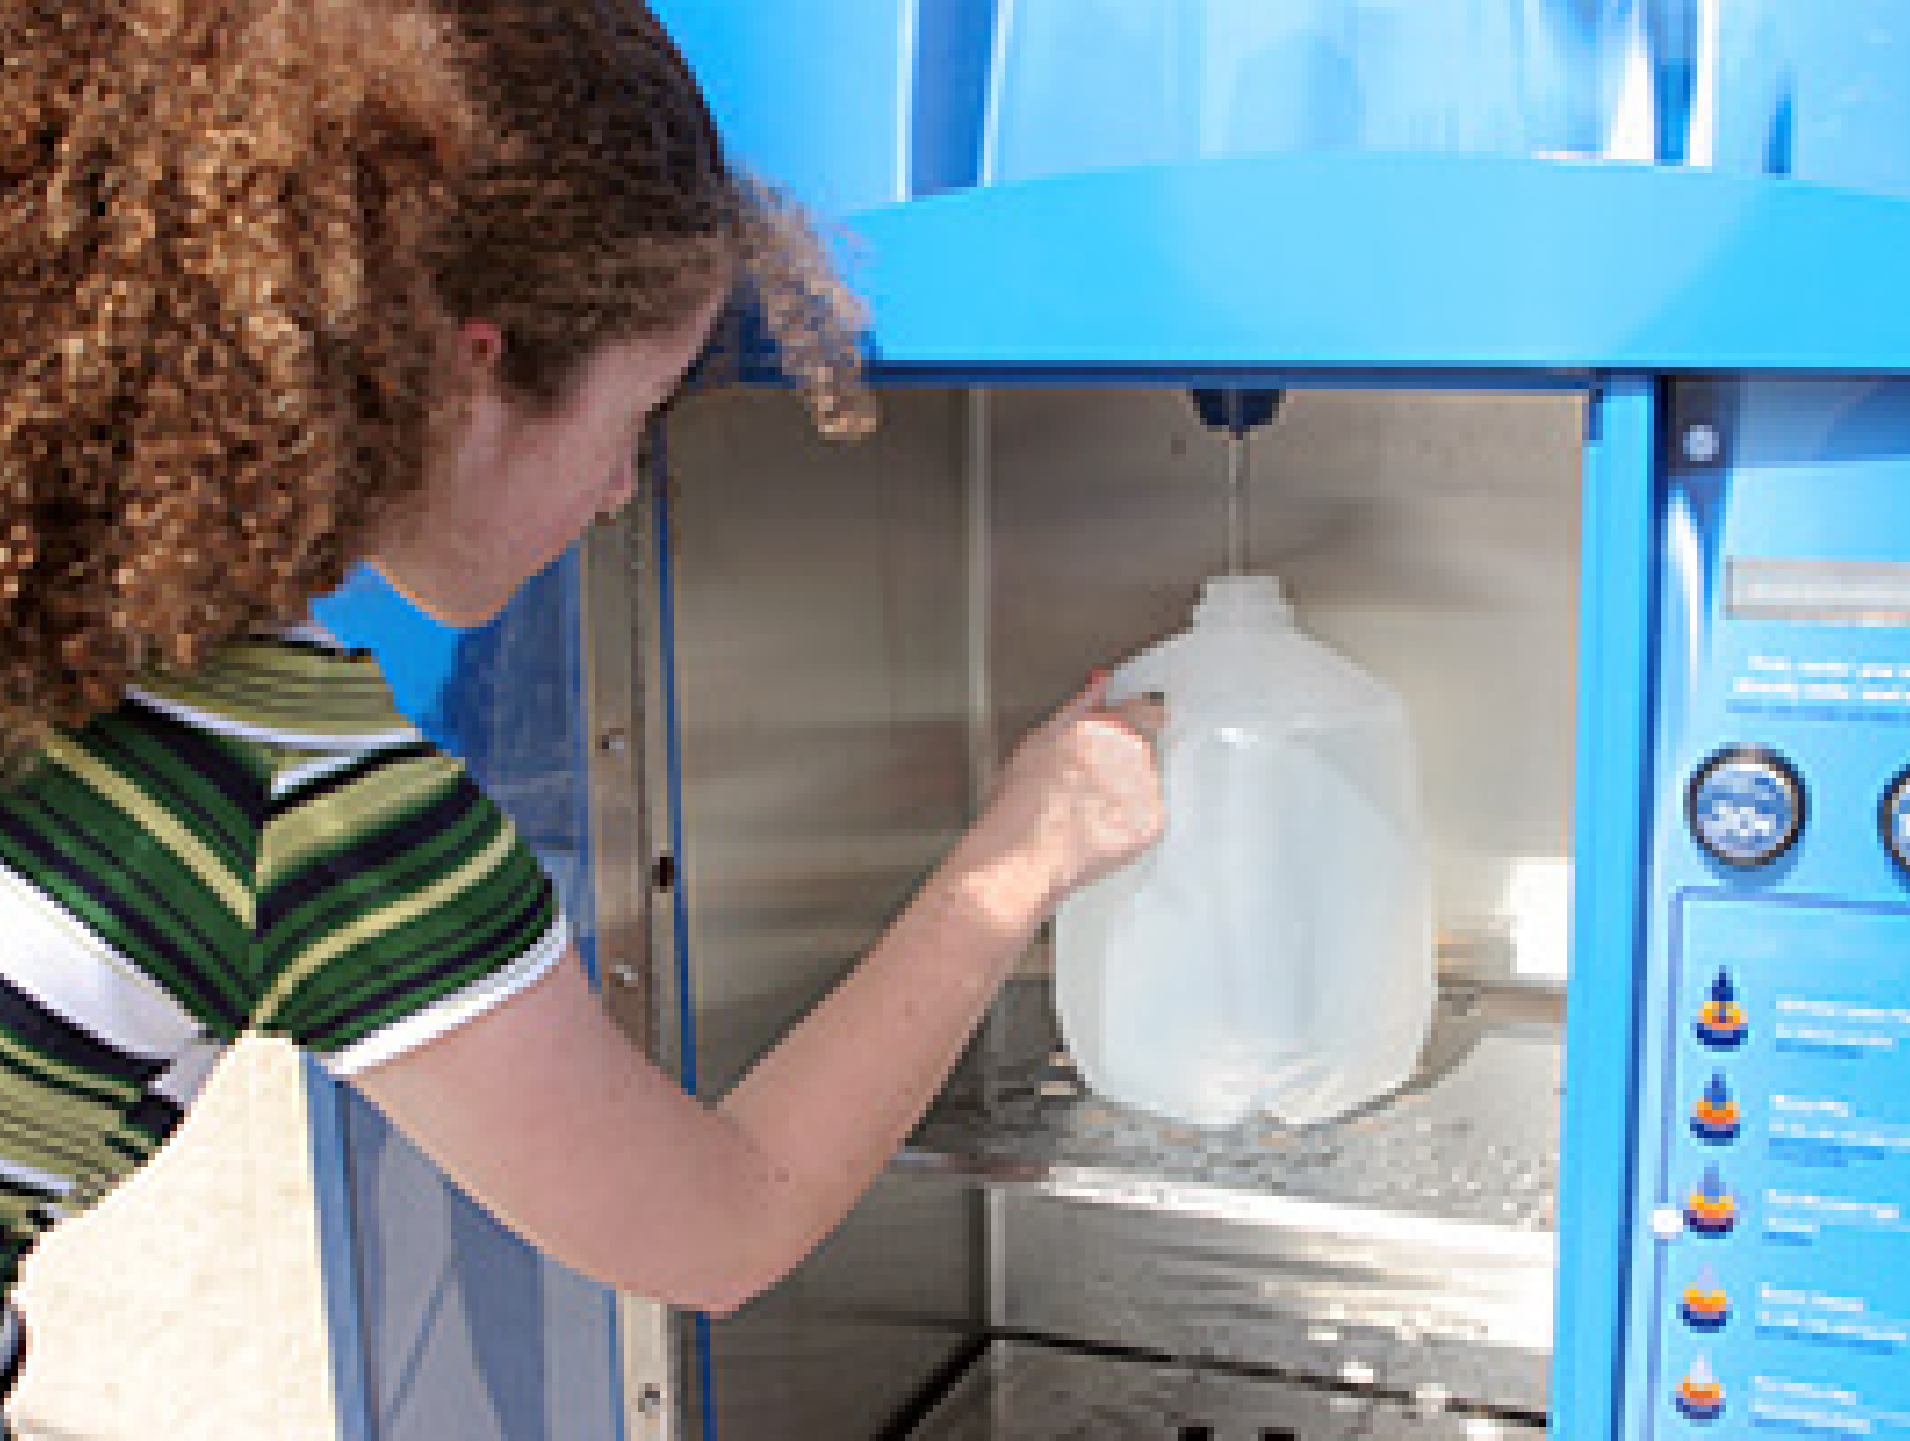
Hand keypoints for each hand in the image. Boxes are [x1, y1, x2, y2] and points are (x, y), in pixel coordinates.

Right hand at [955, 673, 1165, 923]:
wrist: (1022, 859)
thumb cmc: (1019, 801)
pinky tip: (1100, 827)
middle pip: (1147, 744)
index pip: (1145, 708)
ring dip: (1130, 786)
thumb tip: (1103, 681)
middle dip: (1126, 756)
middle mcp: (1133, 751)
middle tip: (1092, 781)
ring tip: (1091, 809)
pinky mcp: (1153, 823)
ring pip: (1148, 777)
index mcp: (1104, 725)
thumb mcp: (1037, 740)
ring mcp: (1147, 788)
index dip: (1133, 720)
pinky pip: (1150, 811)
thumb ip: (1076, 707)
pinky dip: (1132, 817)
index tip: (1121, 734)